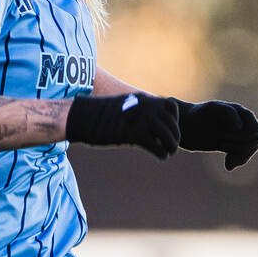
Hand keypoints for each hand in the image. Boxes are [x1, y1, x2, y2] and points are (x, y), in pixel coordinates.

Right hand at [65, 92, 180, 159]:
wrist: (82, 116)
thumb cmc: (100, 114)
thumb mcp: (123, 106)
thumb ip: (137, 110)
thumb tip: (146, 118)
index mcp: (143, 99)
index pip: (171, 106)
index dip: (174, 119)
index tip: (170, 129)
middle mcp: (145, 107)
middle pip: (172, 123)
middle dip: (175, 136)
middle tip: (172, 146)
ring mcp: (140, 120)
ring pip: (167, 135)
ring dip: (171, 146)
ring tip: (169, 152)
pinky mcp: (133, 134)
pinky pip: (156, 146)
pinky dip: (161, 153)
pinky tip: (160, 157)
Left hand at [172, 98, 257, 169]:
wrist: (184, 126)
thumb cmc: (196, 115)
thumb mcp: (211, 110)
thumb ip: (228, 113)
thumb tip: (240, 128)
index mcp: (240, 112)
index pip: (253, 128)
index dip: (242, 135)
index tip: (224, 134)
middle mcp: (242, 122)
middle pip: (255, 139)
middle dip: (240, 145)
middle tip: (222, 143)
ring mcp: (237, 135)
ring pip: (251, 148)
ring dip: (239, 154)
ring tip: (224, 154)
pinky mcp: (231, 145)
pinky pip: (244, 155)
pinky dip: (238, 161)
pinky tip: (228, 166)